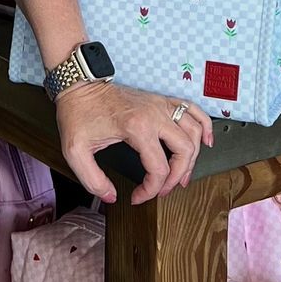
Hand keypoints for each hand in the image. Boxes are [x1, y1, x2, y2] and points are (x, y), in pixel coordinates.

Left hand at [54, 81, 213, 205]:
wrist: (79, 84)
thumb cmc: (78, 113)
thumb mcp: (75, 151)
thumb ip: (92, 180)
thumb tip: (111, 196)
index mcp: (136, 127)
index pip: (158, 168)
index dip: (150, 190)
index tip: (137, 196)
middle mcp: (154, 114)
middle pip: (185, 150)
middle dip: (178, 177)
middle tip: (163, 190)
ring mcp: (160, 105)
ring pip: (194, 132)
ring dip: (193, 157)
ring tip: (183, 175)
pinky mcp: (160, 100)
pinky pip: (192, 110)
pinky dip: (203, 126)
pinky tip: (205, 141)